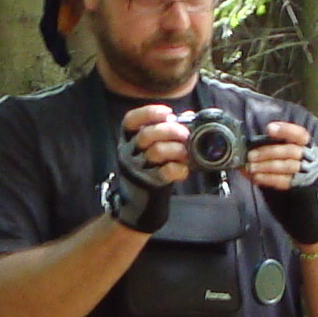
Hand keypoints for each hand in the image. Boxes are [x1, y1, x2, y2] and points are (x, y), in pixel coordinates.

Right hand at [104, 102, 189, 233]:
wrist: (140, 204)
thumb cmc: (150, 170)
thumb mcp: (151, 148)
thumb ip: (166, 132)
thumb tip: (188, 116)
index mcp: (128, 140)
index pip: (130, 121)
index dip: (148, 113)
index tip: (167, 112)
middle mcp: (129, 152)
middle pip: (146, 135)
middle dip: (169, 130)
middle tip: (184, 134)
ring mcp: (138, 169)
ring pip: (156, 152)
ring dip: (176, 149)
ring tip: (185, 153)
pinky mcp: (149, 183)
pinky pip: (166, 171)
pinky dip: (179, 169)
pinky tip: (184, 170)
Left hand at [251, 120, 317, 247]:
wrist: (311, 215)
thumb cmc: (296, 186)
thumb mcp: (288, 166)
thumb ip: (274, 156)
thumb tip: (247, 152)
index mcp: (310, 149)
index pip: (300, 134)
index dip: (285, 130)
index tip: (269, 129)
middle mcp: (313, 160)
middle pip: (290, 150)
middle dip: (267, 152)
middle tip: (250, 156)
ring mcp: (311, 175)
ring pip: (287, 165)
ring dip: (265, 166)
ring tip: (250, 168)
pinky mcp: (305, 189)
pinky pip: (285, 181)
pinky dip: (269, 178)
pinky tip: (257, 178)